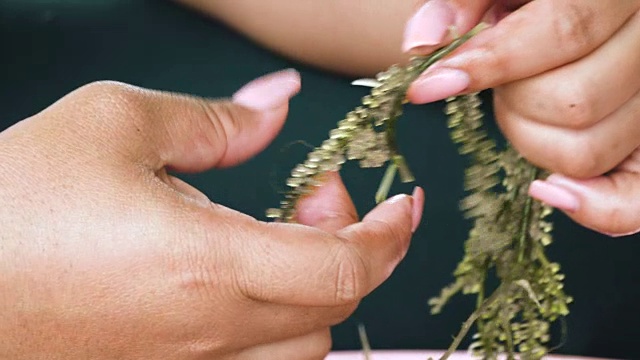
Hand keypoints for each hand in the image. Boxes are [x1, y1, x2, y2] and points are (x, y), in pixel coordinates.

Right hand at [0, 70, 423, 358]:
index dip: (388, 234)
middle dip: (356, 248)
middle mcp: (207, 331)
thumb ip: (216, 118)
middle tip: (318, 196)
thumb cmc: (16, 200)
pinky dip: (280, 322)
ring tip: (283, 237)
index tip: (401, 202)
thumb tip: (276, 103)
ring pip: (302, 347)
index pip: (345, 267)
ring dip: (320, 290)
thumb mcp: (116, 124)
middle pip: (336, 307)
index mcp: (208, 264)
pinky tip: (247, 278)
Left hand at [402, 0, 639, 235]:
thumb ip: (465, 1)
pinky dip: (590, 208)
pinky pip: (632, 201)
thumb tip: (424, 40)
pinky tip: (546, 188)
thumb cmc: (532, 1)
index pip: (565, 32)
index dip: (490, 64)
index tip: (429, 87)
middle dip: (512, 99)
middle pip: (574, 101)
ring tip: (525, 105)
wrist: (585, 14)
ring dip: (530, 139)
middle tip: (500, 83)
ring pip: (587, 152)